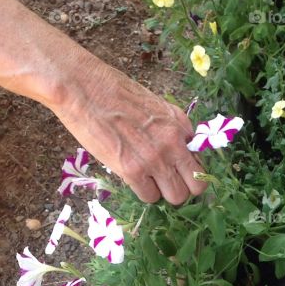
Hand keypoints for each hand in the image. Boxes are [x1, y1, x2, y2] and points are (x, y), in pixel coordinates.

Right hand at [55, 58, 206, 204]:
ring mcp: (155, 158)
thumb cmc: (114, 92)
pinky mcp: (132, 170)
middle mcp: (173, 143)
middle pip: (196, 186)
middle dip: (183, 187)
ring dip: (163, 192)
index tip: (177, 170)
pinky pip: (150, 197)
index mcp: (180, 124)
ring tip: (148, 181)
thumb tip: (179, 149)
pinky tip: (133, 179)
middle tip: (166, 182)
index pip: (200, 161)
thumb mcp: (154, 105)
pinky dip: (143, 192)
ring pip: (176, 196)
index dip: (188, 169)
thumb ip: (170, 128)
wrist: (84, 88)